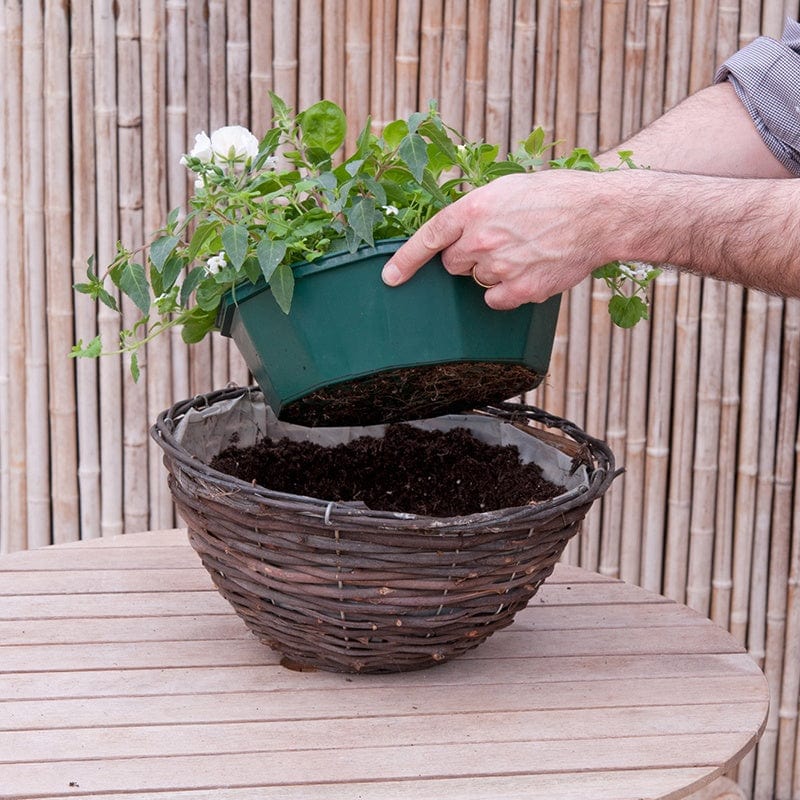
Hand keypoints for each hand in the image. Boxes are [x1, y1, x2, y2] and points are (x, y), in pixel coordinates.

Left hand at [381, 170, 604, 308]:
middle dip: (467, 258)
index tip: (389, 279)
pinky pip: (495, 300)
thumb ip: (475, 210)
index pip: (427, 238)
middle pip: (452, 265)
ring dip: (493, 272)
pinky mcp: (519, 289)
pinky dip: (508, 291)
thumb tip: (456, 231)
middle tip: (499, 242)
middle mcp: (480, 237)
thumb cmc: (555, 196)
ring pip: (477, 282)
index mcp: (473, 207)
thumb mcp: (506, 189)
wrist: (598, 214)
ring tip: (524, 251)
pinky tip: (529, 271)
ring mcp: (499, 265)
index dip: (404, 261)